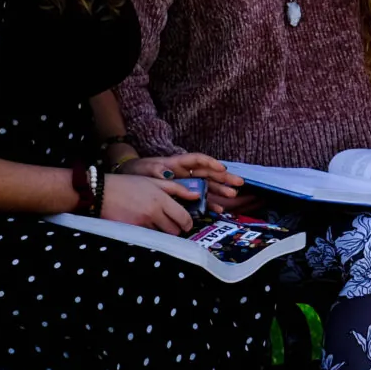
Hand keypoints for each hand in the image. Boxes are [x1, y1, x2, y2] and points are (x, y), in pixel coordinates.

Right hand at [102, 174, 195, 234]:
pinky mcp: (132, 231)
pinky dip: (150, 234)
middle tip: (172, 224)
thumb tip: (196, 195)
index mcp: (161, 199)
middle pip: (174, 230)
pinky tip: (145, 225)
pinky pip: (148, 237)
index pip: (183, 218)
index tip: (186, 224)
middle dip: (176, 229)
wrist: (102, 192)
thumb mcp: (153, 181)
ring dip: (162, 232)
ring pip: (161, 235)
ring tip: (155, 222)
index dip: (188, 223)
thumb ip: (177, 188)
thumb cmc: (128, 184)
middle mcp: (154, 213)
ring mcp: (142, 223)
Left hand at [116, 152, 238, 205]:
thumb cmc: (139, 170)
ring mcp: (186, 184)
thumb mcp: (146, 169)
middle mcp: (186, 173)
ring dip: (220, 190)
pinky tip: (218, 209)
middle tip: (238, 182)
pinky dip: (208, 203)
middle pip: (208, 173)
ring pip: (207, 186)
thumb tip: (167, 173)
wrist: (131, 178)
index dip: (211, 163)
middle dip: (223, 178)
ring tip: (232, 195)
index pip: (198, 160)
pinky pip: (199, 199)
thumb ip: (157, 170)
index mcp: (177, 163)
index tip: (222, 169)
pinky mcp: (184, 195)